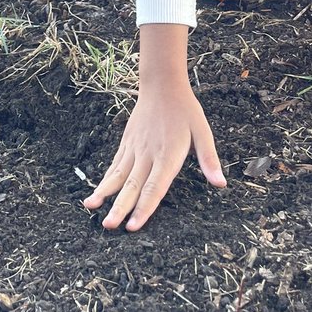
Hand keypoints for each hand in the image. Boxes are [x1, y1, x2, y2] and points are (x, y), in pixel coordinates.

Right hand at [84, 49, 225, 230]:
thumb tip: (221, 184)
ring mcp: (134, 149)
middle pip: (132, 186)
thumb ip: (209, 159)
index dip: (144, 208)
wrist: (162, 84)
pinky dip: (105, 180)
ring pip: (117, 175)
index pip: (154, 188)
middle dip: (119, 207)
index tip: (132, 226)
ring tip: (90, 207)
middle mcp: (147, 155)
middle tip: (109, 226)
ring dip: (104, 193)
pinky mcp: (127, 143)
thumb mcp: (203, 132)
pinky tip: (96, 192)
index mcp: (167, 155)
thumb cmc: (186, 110)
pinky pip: (115, 165)